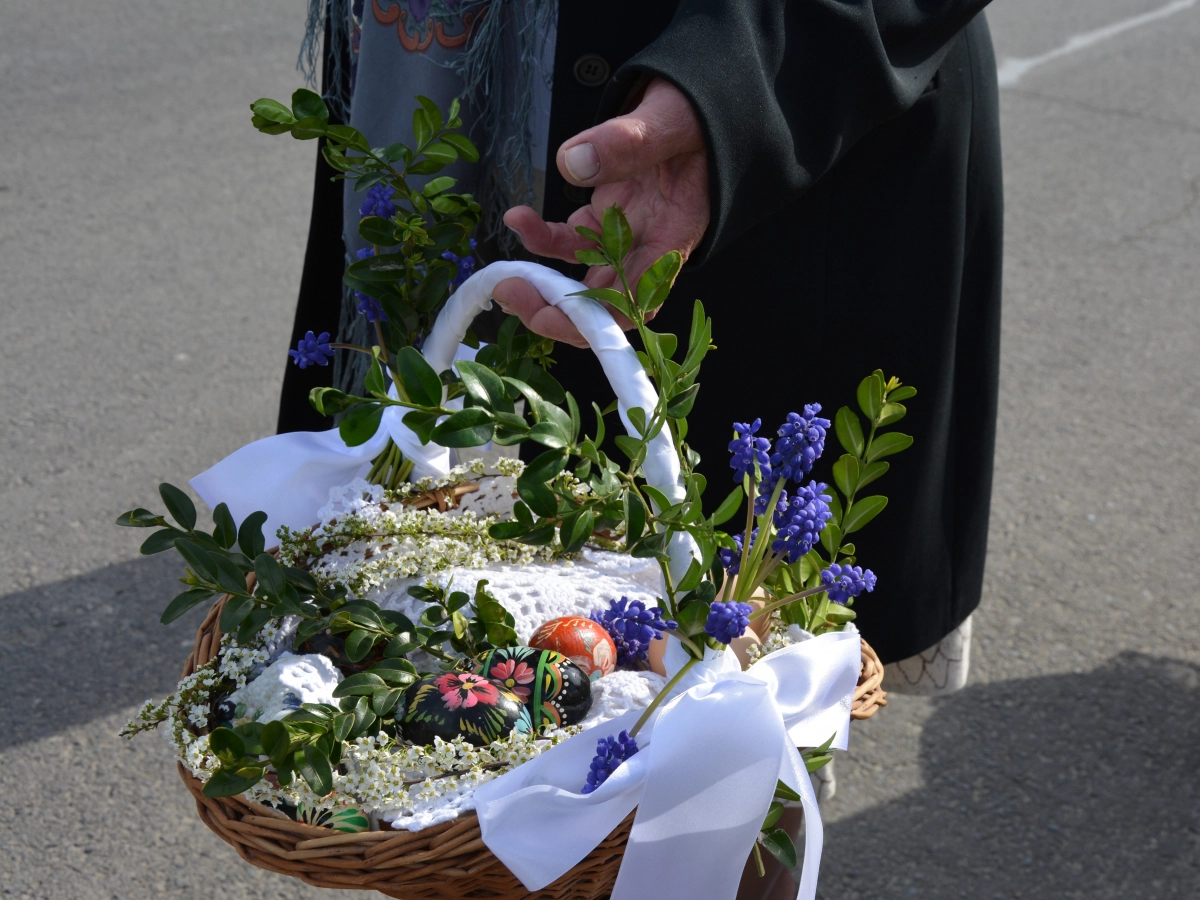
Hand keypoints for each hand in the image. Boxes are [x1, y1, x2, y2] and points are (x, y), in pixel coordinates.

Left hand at [494, 77, 708, 346]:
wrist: (698, 106)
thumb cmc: (698, 117)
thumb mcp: (670, 120)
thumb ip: (628, 141)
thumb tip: (574, 164)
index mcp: (673, 236)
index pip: (635, 303)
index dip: (593, 321)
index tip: (547, 315)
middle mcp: (648, 247)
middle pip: (602, 304)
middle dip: (553, 309)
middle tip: (510, 292)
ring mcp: (624, 236)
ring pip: (580, 280)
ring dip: (541, 283)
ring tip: (502, 276)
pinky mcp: (606, 218)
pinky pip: (569, 242)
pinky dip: (541, 237)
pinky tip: (518, 218)